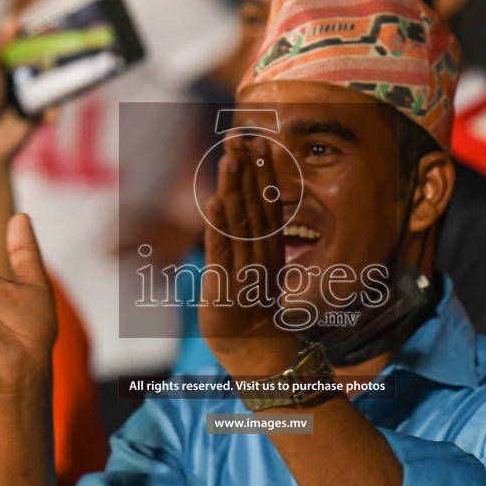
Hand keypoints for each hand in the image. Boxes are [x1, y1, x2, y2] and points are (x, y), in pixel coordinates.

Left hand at [0, 21, 52, 189]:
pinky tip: (48, 116)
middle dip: (53, 52)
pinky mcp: (38, 112)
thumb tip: (14, 18)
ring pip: (50, 80)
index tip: (51, 25)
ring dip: (58, 80)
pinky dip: (53, 109)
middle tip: (69, 45)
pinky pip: (53, 104)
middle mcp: (13, 75)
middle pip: (39, 58)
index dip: (34, 33)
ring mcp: (27, 94)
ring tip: (66, 79)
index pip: (18, 42)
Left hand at [199, 135, 298, 377]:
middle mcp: (261, 252)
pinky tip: (215, 201)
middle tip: (240, 136)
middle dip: (247, 168)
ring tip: (229, 158)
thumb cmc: (252, 307)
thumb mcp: (257, 268)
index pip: (268, 201)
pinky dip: (218, 225)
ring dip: (234, 187)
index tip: (257, 141)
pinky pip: (221, 249)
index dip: (263, 171)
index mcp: (270, 246)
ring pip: (239, 220)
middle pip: (255, 203)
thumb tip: (244, 210)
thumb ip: (254, 240)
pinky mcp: (224, 283)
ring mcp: (244, 267)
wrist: (254, 350)